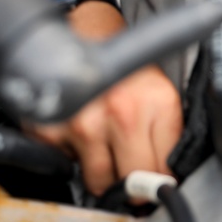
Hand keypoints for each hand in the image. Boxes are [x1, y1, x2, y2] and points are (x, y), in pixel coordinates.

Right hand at [27, 64, 182, 195]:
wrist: (89, 37)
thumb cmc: (128, 73)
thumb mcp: (163, 96)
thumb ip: (169, 137)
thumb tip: (168, 184)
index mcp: (157, 103)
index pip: (164, 170)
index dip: (160, 181)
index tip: (156, 184)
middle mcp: (121, 112)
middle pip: (132, 182)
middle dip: (133, 184)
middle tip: (132, 172)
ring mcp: (84, 122)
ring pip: (98, 181)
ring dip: (103, 173)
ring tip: (107, 146)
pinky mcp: (52, 129)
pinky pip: (67, 166)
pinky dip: (74, 157)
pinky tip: (81, 135)